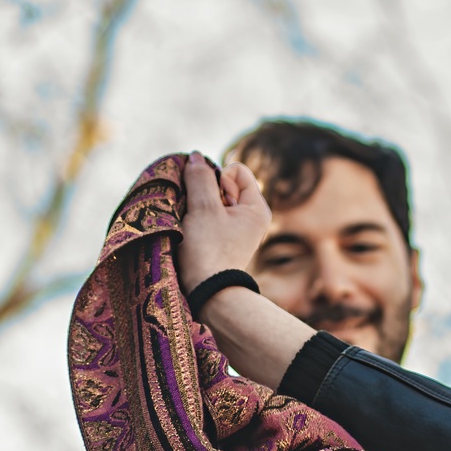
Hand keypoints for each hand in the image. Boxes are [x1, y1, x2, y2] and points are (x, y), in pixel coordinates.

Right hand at [177, 152, 269, 287]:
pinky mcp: (223, 241)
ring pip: (214, 201)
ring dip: (199, 207)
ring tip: (194, 227)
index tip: (210, 203)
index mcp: (257, 208)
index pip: (236, 170)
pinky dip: (198, 220)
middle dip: (206, 193)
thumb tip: (195, 156)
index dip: (218, 179)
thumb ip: (199, 177)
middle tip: (199, 216)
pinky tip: (192, 234)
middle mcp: (251, 218)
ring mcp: (237, 230)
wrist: (207, 294)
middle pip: (224, 185)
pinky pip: (209, 217)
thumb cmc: (208, 250)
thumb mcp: (203, 208)